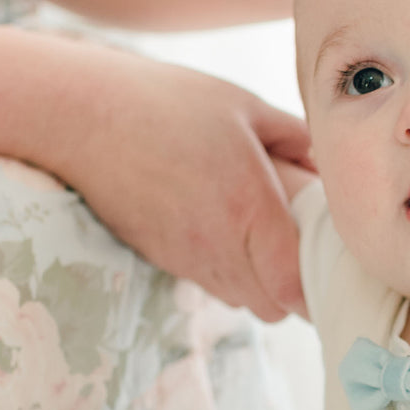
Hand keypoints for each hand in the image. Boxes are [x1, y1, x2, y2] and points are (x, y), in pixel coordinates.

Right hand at [54, 49, 310, 319]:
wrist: (78, 116)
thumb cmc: (166, 103)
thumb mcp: (244, 107)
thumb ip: (296, 139)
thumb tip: (330, 164)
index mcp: (248, 207)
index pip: (293, 287)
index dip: (316, 288)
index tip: (328, 266)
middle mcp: (218, 244)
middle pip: (273, 307)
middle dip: (294, 290)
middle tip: (303, 252)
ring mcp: (187, 258)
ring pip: (242, 300)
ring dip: (261, 283)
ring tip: (266, 242)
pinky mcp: (162, 259)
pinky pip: (211, 284)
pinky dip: (229, 273)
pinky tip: (226, 234)